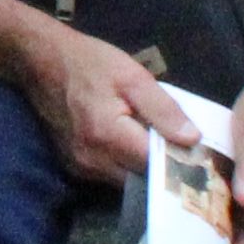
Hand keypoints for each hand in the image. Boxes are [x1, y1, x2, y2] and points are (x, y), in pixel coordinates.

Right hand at [22, 25, 177, 191]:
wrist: (41, 62)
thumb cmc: (89, 63)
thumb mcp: (132, 76)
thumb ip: (163, 109)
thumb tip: (192, 139)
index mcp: (109, 136)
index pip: (156, 165)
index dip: (181, 161)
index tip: (202, 155)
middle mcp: (92, 160)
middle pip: (142, 180)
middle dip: (165, 169)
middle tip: (187, 153)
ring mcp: (80, 167)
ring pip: (127, 182)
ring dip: (145, 169)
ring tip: (164, 148)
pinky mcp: (75, 167)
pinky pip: (111, 176)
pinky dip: (127, 166)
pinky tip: (137, 146)